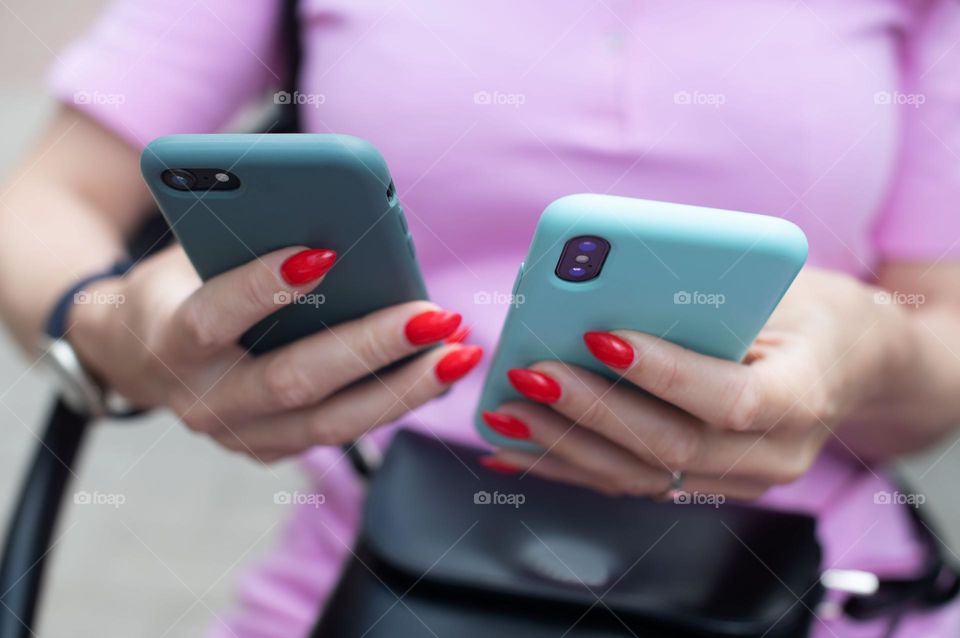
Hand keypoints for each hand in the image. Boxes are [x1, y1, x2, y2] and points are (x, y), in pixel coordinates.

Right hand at [68, 245, 480, 461]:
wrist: (140, 356)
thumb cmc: (182, 287)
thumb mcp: (196, 254)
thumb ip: (248, 241)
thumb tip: (338, 225)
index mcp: (169, 341)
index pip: (212, 318)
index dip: (262, 287)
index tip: (324, 252)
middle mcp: (204, 401)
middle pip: (293, 383)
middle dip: (371, 348)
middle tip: (436, 317)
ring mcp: (241, 436)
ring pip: (332, 424)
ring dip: (404, 388)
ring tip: (459, 351)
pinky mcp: (273, 448)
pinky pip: (344, 431)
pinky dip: (395, 399)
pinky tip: (440, 370)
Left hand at [482, 269, 895, 498]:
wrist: (846, 365)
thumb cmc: (807, 312)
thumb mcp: (779, 286)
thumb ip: (707, 293)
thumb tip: (600, 288)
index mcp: (803, 397)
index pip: (733, 400)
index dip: (665, 373)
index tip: (600, 335)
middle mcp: (771, 456)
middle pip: (671, 447)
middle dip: (591, 410)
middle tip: (530, 374)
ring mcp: (735, 481)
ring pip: (639, 476)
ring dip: (564, 445)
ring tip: (505, 411)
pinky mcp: (699, 486)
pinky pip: (627, 481)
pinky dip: (567, 465)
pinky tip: (516, 449)